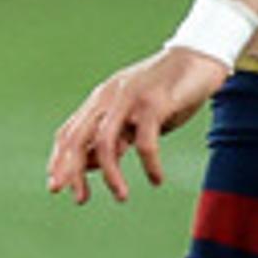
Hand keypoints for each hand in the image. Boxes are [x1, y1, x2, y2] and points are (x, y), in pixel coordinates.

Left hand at [46, 46, 229, 204]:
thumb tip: (90, 165)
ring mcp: (130, 98)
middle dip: (72, 171)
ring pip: (106, 142)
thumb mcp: (135, 117)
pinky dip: (149, 165)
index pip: (68, 133)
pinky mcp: (155, 102)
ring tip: (121, 196)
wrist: (200, 57)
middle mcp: (109, 97)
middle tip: (79, 199)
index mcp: (100, 100)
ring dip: (111, 175)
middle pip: (77, 138)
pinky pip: (145, 142)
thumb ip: (115, 136)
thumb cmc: (168, 91)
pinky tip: (156, 179)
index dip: (59, 161)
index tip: (57, 187)